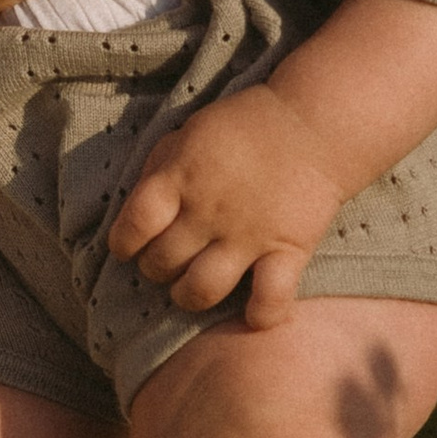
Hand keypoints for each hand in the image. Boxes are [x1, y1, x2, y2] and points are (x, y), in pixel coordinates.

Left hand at [108, 87, 351, 325]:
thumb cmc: (244, 127)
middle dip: (156, 269)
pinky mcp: (288, 249)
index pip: (134, 226)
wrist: (312, 122)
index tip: (129, 248)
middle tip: (167, 263)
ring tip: (191, 288)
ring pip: (201, 289)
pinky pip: (270, 297)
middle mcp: (208, 210)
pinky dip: (260, 315)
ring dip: (188, 297)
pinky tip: (251, 315)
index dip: (124, 244)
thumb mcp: (188, 134)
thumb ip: (160, 169)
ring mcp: (248, 234)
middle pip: (162, 262)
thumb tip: (136, 206)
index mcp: (179, 177)